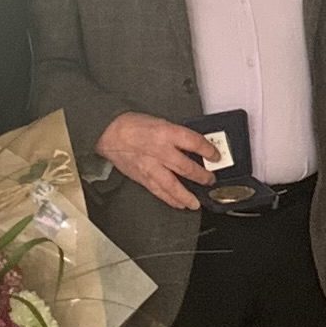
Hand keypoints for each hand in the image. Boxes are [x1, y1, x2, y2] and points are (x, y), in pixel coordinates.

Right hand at [98, 112, 214, 211]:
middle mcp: (160, 151)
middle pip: (186, 167)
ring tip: (196, 203)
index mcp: (166, 133)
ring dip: (187, 196)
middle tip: (210, 180)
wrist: (109, 133)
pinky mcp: (142, 177)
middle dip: (201, 176)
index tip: (216, 156)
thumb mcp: (160, 122)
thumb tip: (194, 146)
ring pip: (172, 185)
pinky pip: (159, 191)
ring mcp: (151, 167)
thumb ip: (176, 136)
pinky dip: (170, 199)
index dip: (208, 150)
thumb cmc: (133, 125)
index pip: (194, 143)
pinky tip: (179, 204)